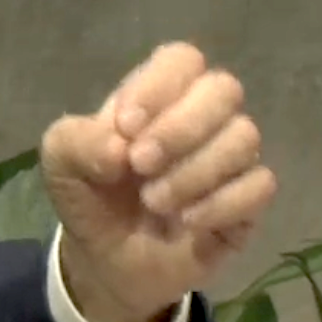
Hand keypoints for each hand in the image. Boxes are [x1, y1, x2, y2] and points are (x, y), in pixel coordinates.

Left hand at [40, 43, 276, 321]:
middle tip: (140, 164)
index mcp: (155, 98)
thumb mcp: (61, 164)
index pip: (181, 59)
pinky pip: (260, 185)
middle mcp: (200, 119)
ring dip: (193, 172)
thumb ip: (78, 141)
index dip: (159, 85)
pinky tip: (187, 222)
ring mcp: (229, 159)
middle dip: (180, 128)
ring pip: (244, 137)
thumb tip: (120, 146)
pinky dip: (220, 203)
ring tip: (154, 201)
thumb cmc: (89, 197)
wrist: (107, 262)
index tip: (126, 126)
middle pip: (223, 89)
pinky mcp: (248, 201)